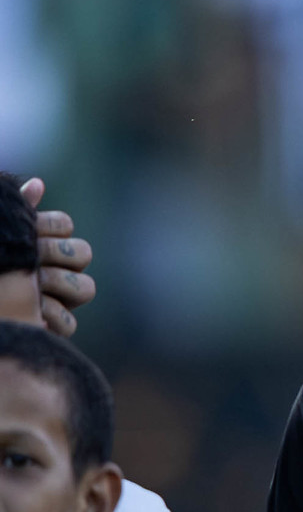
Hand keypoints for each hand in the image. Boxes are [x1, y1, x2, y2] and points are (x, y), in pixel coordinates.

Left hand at [25, 178, 94, 336]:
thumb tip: (37, 184)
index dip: (50, 226)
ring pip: (85, 287)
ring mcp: (60, 299)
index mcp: (44, 244)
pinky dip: (51, 315)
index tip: (30, 232)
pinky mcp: (55, 327)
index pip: (64, 224)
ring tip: (32, 285)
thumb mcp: (1, 240)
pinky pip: (69, 322)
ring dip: (58, 283)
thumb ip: (18, 214)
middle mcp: (59, 270)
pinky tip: (30, 311)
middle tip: (32, 258)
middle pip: (82, 252)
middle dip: (56, 253)